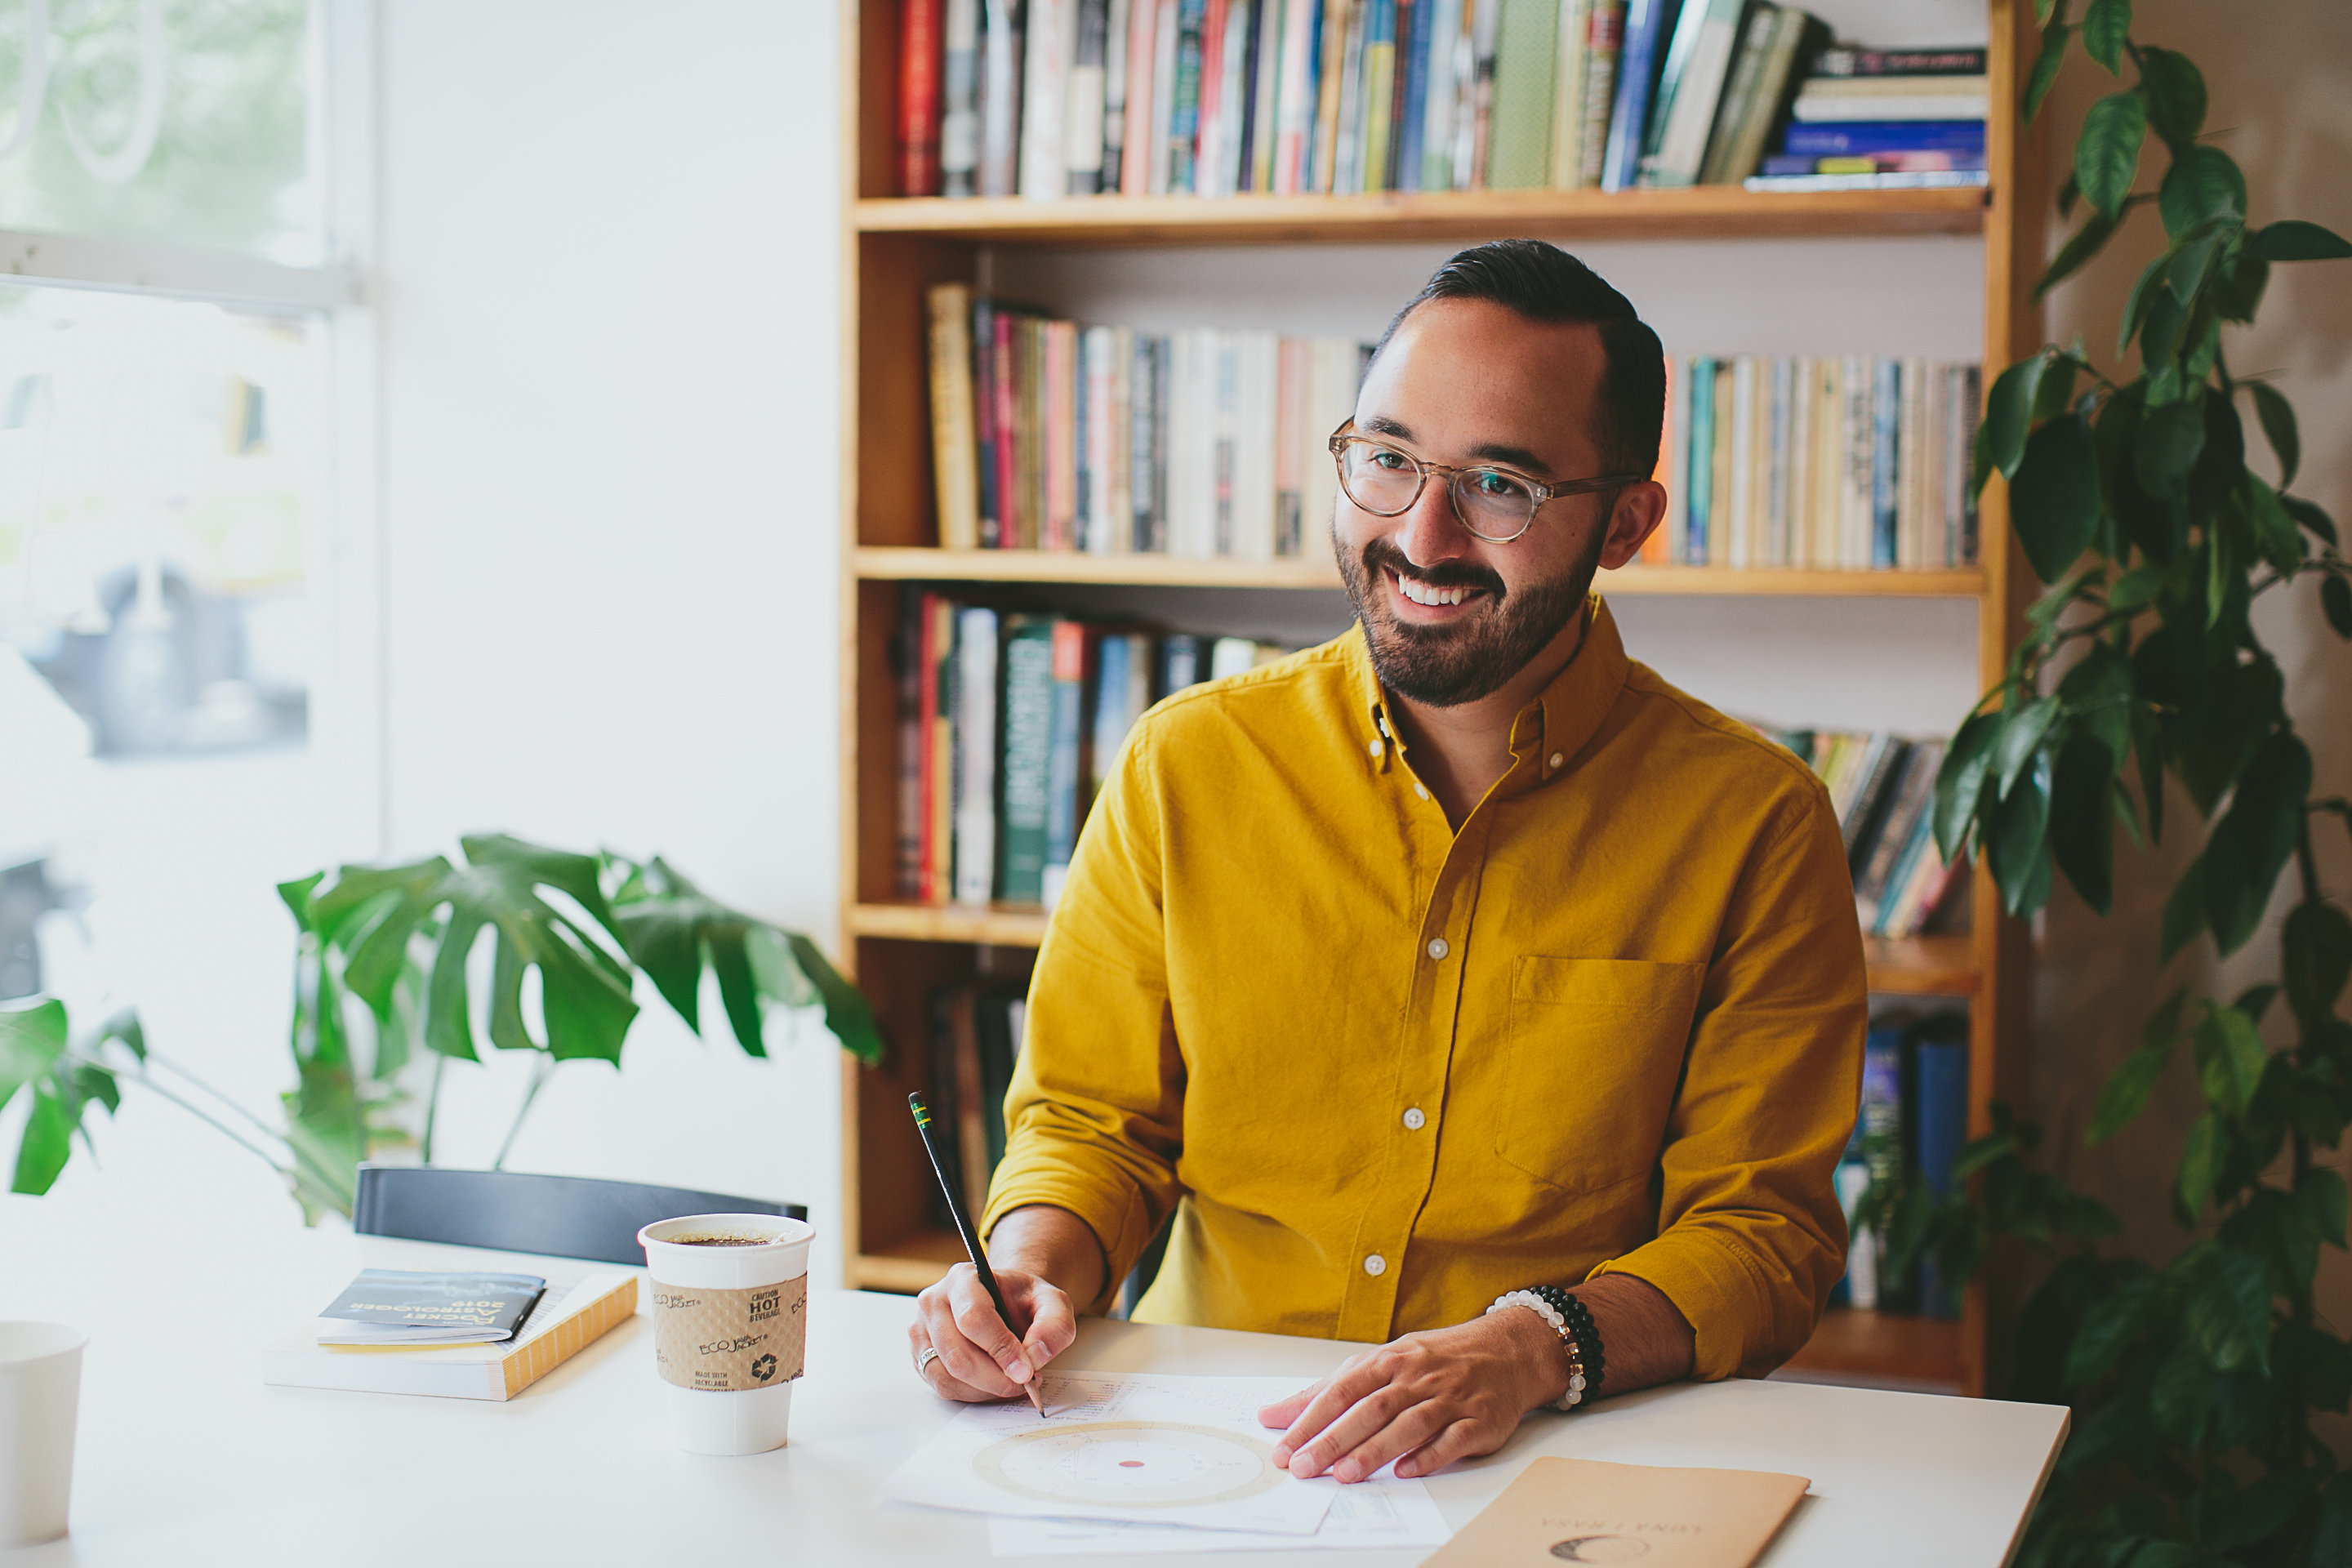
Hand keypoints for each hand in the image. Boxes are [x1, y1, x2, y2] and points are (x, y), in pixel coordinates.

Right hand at [911, 1262, 1076, 1401]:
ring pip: (948, 1376)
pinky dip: (972, 1393)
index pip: (973, 1318)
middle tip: (1024, 1382)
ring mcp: (922, 1330)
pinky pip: (943, 1387)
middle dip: (996, 1378)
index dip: (1001, 1349)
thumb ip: (1054, 1325)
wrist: (1005, 1305)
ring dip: (986, 1389)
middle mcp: (933, 1301)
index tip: (1026, 1370)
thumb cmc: (1023, 1302)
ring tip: (1011, 1381)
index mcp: (963, 1278)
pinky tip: (993, 1383)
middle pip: (958, 1354)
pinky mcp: (920, 1356)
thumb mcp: (1053, 1303)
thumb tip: (1037, 1354)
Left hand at [1256, 1309, 1562, 1482]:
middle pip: (1370, 1409)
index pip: (1341, 1390)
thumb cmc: (1433, 1360)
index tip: (1285, 1447)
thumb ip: (1327, 1390)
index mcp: (1387, 1361)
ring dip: (1375, 1450)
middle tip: (1304, 1467)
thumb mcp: (1379, 1363)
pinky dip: (1428, 1456)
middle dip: (1334, 1439)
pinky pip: (1451, 1439)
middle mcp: (1416, 1377)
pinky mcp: (1478, 1420)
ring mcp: (1448, 1398)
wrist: (1506, 1351)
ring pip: (1408, 1424)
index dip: (1310, 1419)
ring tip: (1345, 1475)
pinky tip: (1406, 1470)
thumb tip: (1274, 1416)